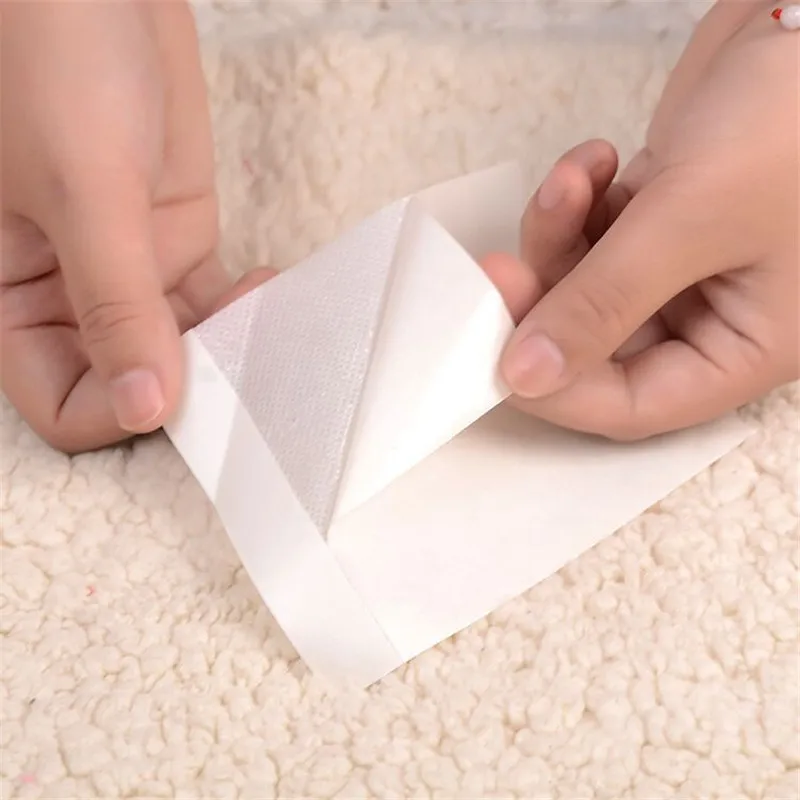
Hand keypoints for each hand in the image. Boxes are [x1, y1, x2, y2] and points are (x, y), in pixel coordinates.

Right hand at [0, 0, 271, 452]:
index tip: (185, 388)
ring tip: (272, 330)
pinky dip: (245, 309)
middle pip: (132, 382)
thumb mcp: (80, 187)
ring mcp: (128, 268)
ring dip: (229, 349)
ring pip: (182, 346)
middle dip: (190, 384)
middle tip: (247, 368)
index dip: (120, 412)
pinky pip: (213, 301)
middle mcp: (70, 295)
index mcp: (14, 298)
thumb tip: (145, 409)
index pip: (63, 404)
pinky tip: (273, 297)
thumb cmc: (47, 54)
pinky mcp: (173, 237)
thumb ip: (114, 303)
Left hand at [485, 0, 798, 439]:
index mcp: (746, 345)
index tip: (496, 356)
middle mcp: (713, 314)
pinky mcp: (657, 216)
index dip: (559, 392)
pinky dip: (574, 203)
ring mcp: (681, 264)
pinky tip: (589, 162)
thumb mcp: (696, 217)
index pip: (634, 406)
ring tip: (569, 183)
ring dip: (555, 239)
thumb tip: (529, 374)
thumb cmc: (799, 113)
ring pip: (583, 287)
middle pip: (596, 346)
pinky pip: (590, 234)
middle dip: (543, 305)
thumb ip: (605, 301)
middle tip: (500, 272)